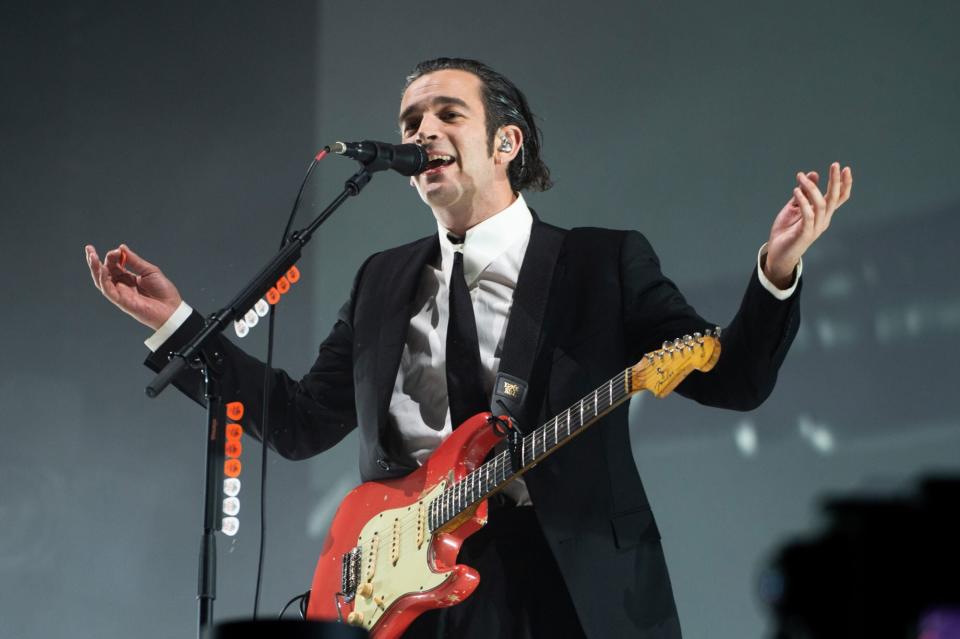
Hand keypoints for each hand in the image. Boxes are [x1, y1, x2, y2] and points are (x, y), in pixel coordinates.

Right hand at [85, 244, 182, 329]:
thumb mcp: (150, 271)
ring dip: (95, 269)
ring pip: (101, 281)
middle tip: (89, 249)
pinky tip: (102, 270)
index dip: (112, 256)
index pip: (114, 265)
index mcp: (129, 278)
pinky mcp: (122, 302)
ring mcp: (121, 294)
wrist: (172, 308)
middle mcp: (122, 286)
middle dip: (95, 260)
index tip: (117, 250)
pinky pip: (108, 291)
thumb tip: (121, 248)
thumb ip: (135, 260)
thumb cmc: (164, 292)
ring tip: (91, 257)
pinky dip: (104, 280)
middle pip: (104, 272)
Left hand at [764, 162, 852, 287]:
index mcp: (822, 214)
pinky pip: (808, 215)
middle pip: (834, 198)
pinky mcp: (805, 233)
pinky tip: (796, 191)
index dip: (844, 184)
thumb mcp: (795, 207)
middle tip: (835, 165)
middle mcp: (823, 220)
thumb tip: (812, 174)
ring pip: (821, 204)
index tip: (845, 168)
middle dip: (836, 181)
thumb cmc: (787, 230)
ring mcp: (815, 227)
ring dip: (812, 188)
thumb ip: (803, 193)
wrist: (777, 253)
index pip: (839, 198)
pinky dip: (803, 202)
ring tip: (801, 177)